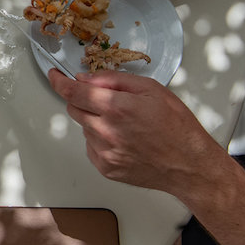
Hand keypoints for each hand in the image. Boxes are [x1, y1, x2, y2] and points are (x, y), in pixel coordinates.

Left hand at [48, 68, 223, 194]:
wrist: (189, 165)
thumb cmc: (177, 127)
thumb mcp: (151, 89)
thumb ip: (113, 80)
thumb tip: (86, 78)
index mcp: (117, 108)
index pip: (72, 92)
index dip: (59, 82)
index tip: (55, 76)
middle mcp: (106, 131)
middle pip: (74, 109)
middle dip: (84, 100)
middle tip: (109, 102)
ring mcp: (105, 152)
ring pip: (84, 127)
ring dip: (96, 121)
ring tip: (126, 126)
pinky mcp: (106, 167)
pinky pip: (91, 146)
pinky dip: (101, 140)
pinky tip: (125, 140)